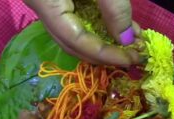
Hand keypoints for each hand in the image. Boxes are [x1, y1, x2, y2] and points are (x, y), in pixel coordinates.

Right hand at [24, 0, 141, 65]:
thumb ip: (113, 8)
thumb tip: (126, 41)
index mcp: (44, 1)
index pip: (74, 40)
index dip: (104, 54)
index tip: (131, 59)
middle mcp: (41, 7)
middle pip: (72, 43)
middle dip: (104, 53)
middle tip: (133, 57)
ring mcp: (47, 3)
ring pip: (73, 34)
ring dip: (102, 42)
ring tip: (129, 45)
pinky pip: (75, 20)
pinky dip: (97, 27)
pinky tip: (118, 28)